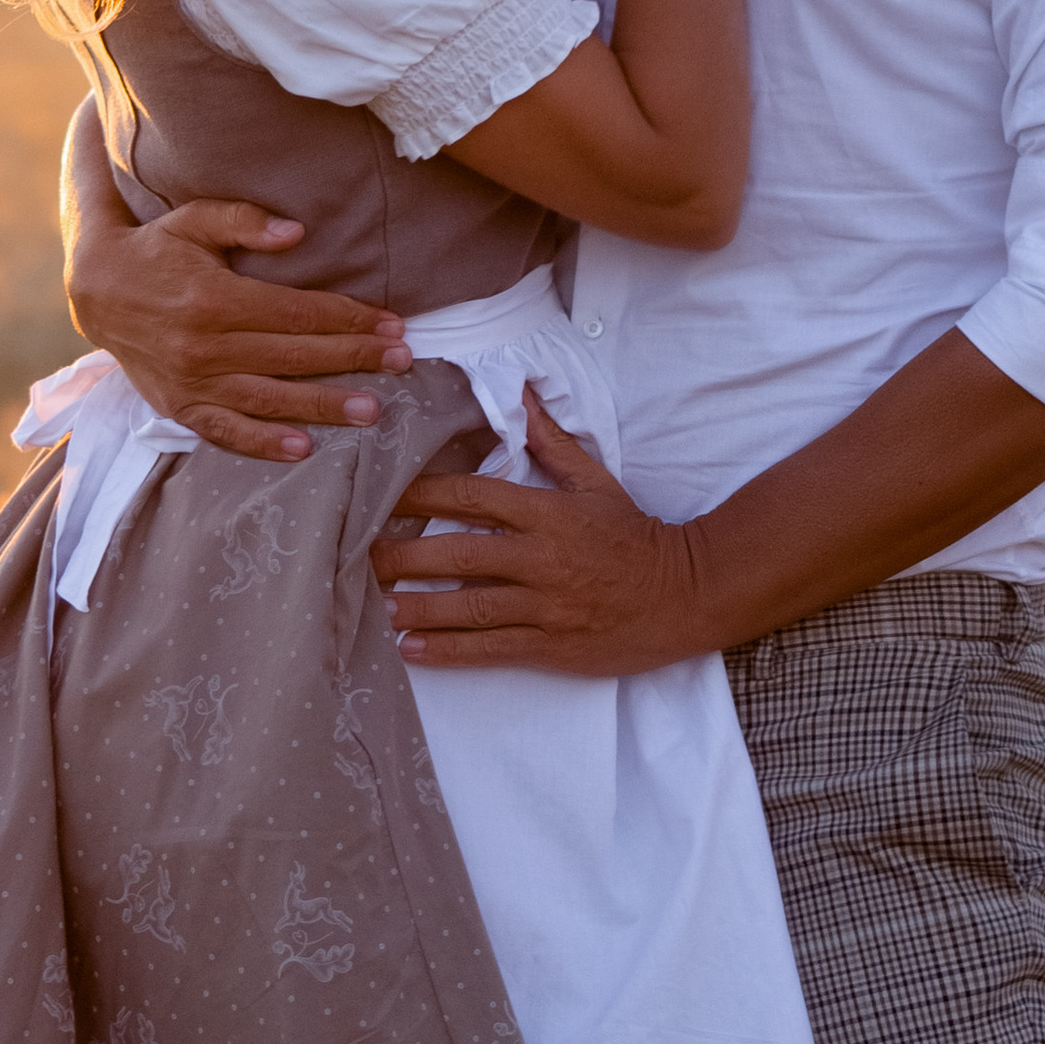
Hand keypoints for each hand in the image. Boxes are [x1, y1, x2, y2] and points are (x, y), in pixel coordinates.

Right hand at [66, 192, 414, 464]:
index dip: (348, 319)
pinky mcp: (179, 406)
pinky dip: (262, 443)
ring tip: (372, 410)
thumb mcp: (193, 219)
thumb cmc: (156, 248)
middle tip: (403, 362)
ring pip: (269, 399)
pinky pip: (225, 432)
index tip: (391, 324)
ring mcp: (191, 382)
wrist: (95, 290)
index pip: (297, 314)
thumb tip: (298, 233)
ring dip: (323, 406)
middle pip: (294, 356)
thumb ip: (243, 221)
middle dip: (353, 358)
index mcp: (213, 298)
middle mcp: (204, 345)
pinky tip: (303, 448)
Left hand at [372, 388, 697, 674]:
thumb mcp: (596, 482)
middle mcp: (542, 559)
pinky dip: (447, 651)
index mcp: (549, 513)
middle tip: (358, 557)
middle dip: (404, 557)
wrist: (685, 594)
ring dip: (419, 607)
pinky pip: (490, 649)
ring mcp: (546, 606)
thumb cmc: (635, 536)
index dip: (423, 495)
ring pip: (470, 607)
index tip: (383, 496)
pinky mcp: (552, 646)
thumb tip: (520, 392)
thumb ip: (551, 442)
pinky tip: (411, 649)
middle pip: (460, 555)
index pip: (473, 496)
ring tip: (376, 605)